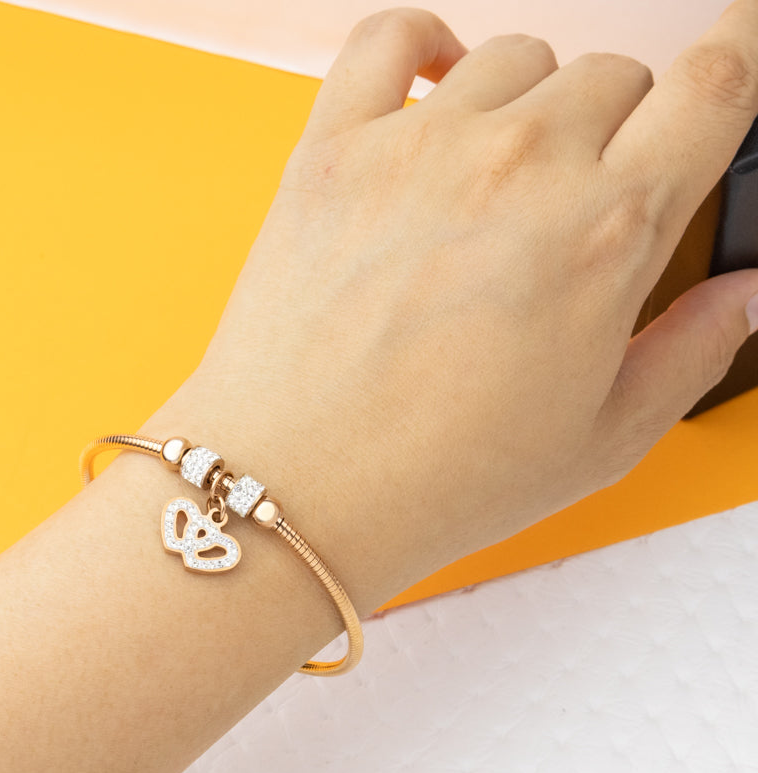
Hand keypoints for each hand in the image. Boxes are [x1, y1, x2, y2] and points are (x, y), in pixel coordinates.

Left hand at [137, 4, 757, 617]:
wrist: (296, 490)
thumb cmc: (434, 480)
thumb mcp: (600, 443)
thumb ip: (691, 352)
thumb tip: (743, 297)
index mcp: (605, 234)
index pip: (715, 89)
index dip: (741, 56)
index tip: (736, 50)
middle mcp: (518, 168)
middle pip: (611, 78)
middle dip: (618, 128)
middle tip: (579, 206)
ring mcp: (418, 149)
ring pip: (513, 59)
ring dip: (528, 103)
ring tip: (499, 183)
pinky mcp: (332, 151)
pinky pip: (388, 41)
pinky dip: (423, 45)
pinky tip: (435, 86)